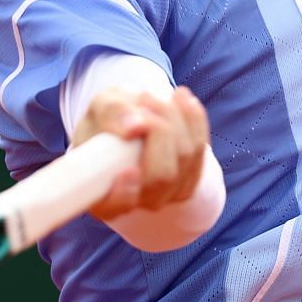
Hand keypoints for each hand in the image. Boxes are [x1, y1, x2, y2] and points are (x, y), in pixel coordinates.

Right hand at [73, 87, 209, 220]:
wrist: (129, 119)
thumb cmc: (107, 119)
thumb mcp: (100, 107)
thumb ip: (111, 114)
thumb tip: (134, 127)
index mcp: (101, 196)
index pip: (115, 206)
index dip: (125, 193)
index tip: (129, 170)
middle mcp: (134, 203)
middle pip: (161, 176)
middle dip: (159, 131)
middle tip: (143, 98)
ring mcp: (165, 196)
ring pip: (185, 156)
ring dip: (174, 117)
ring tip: (154, 95)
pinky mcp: (188, 181)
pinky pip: (200, 148)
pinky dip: (193, 118)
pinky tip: (182, 98)